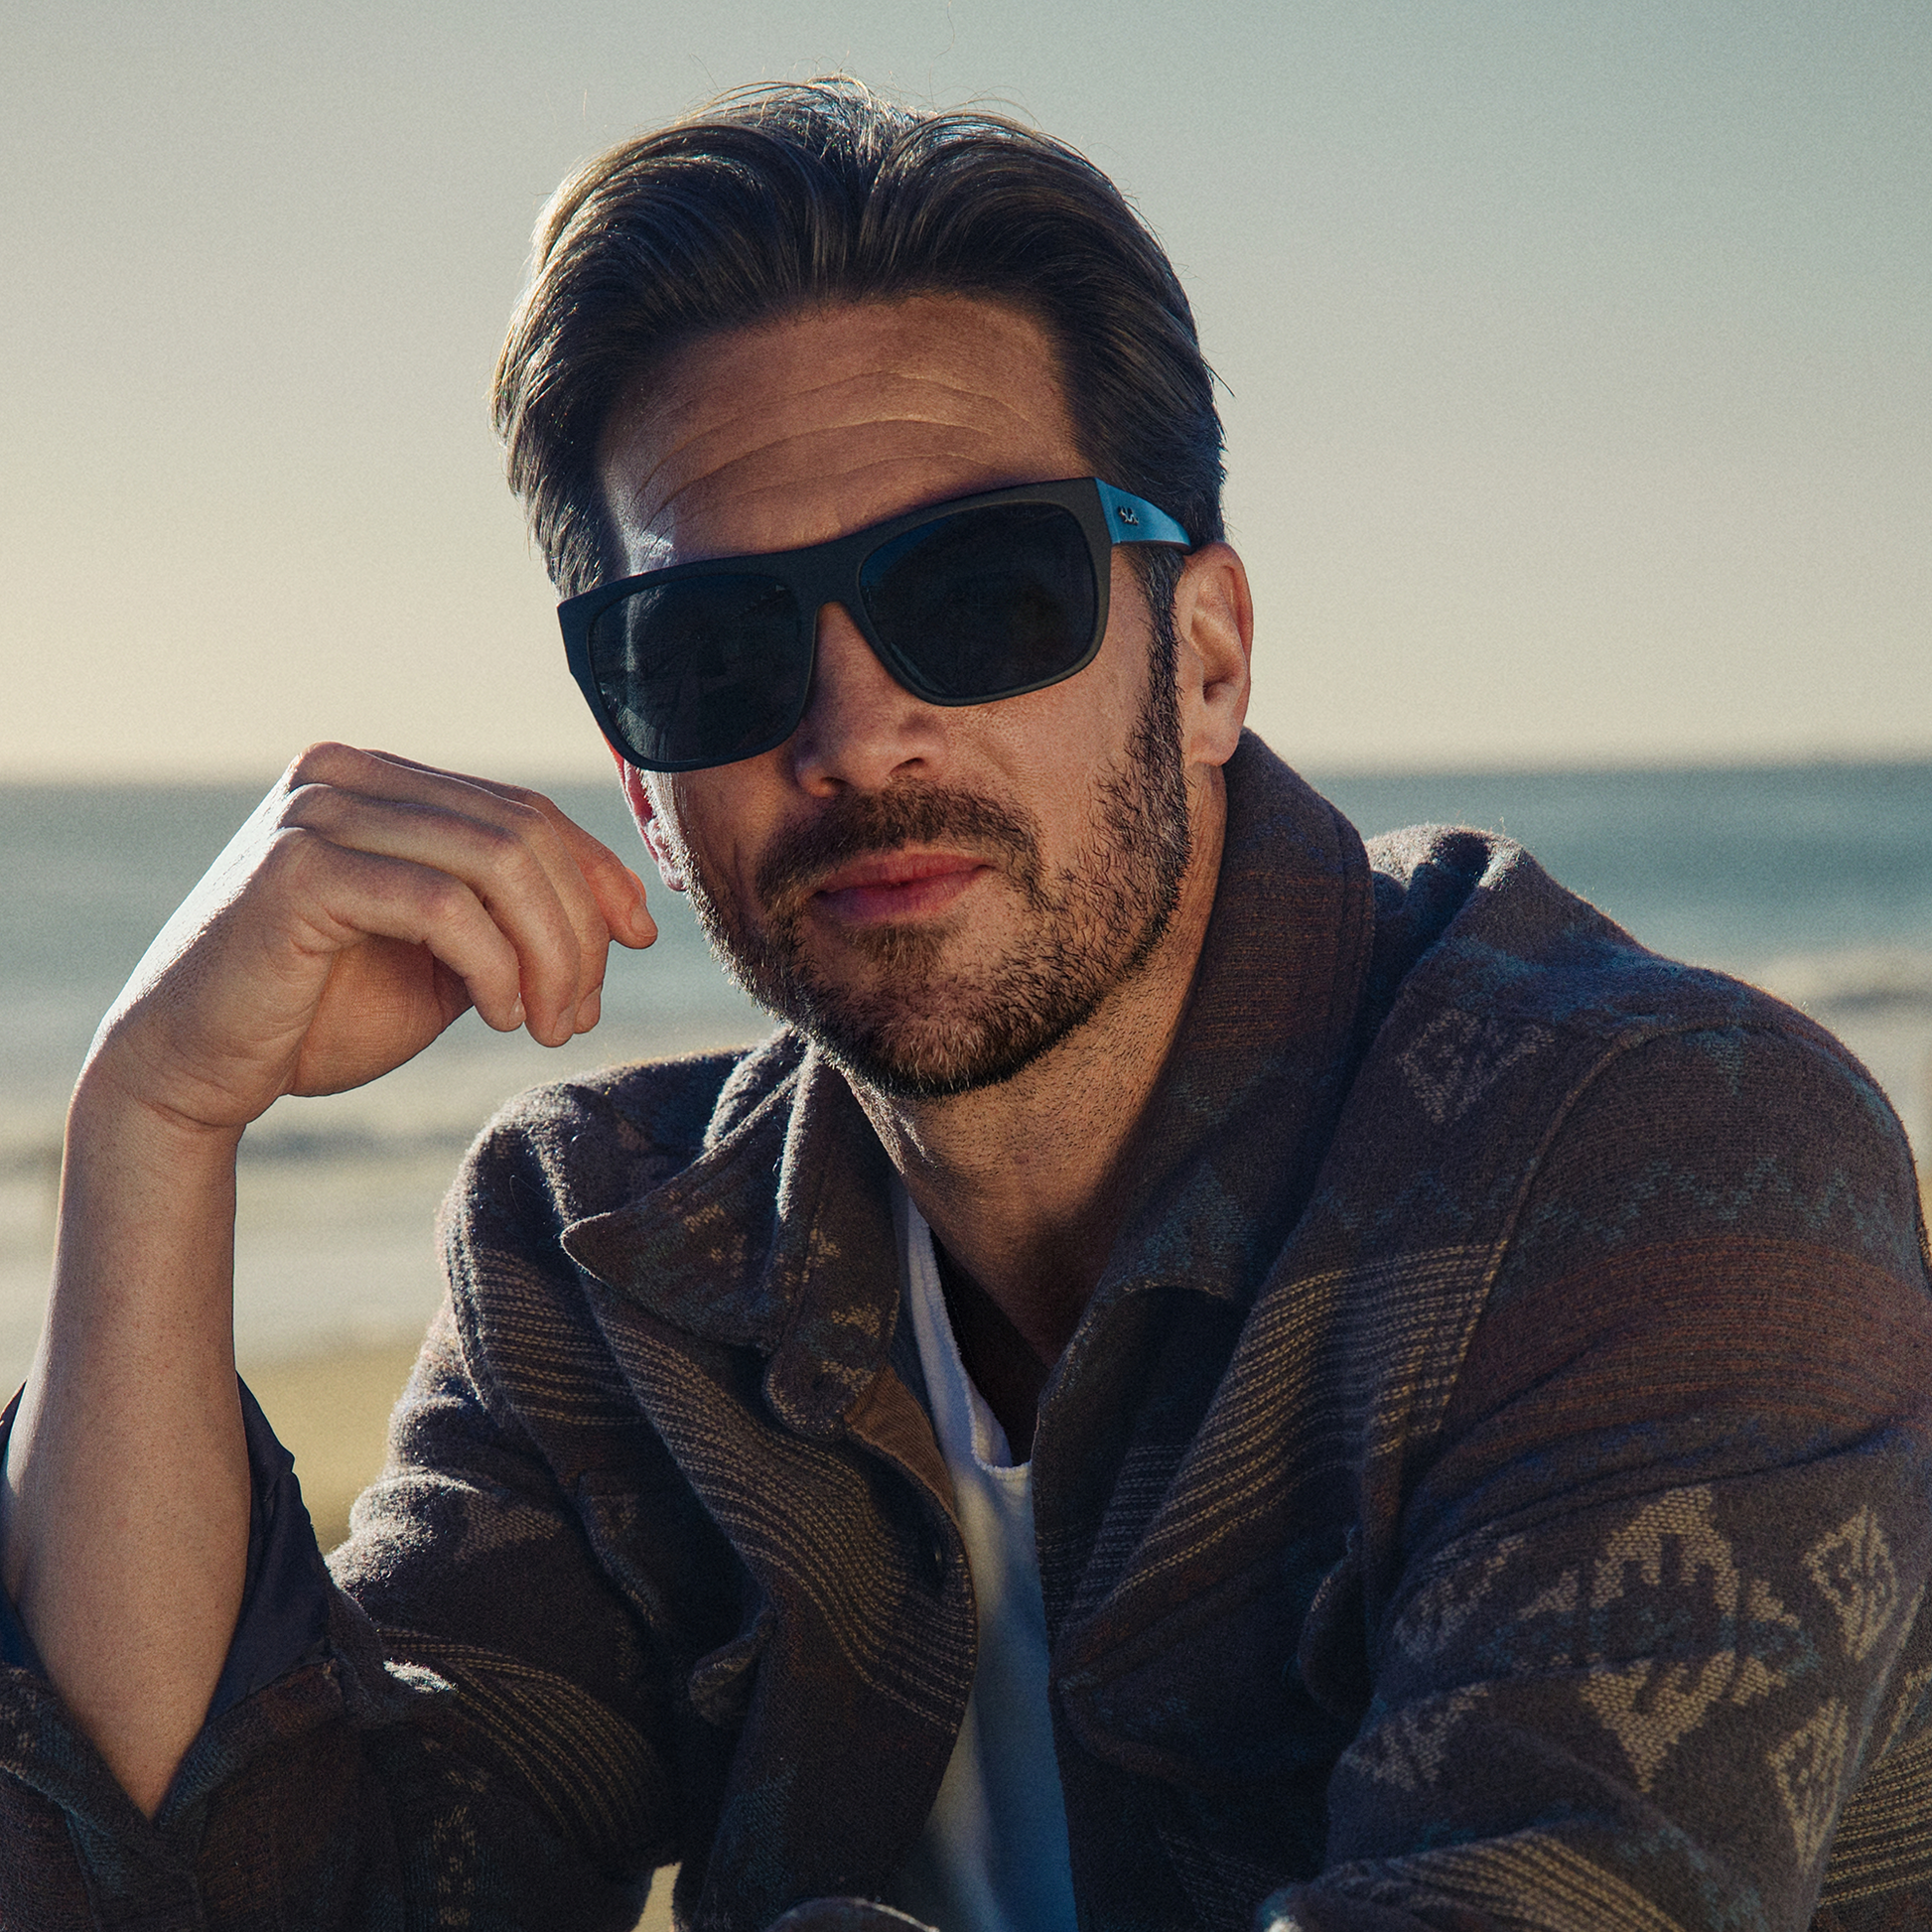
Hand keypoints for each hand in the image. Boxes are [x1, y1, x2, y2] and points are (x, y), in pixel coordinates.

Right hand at [82, 742, 658, 1135]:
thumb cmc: (318, 1018)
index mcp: (381, 781)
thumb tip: (627, 914)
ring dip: (549, 952)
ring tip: (548, 1024)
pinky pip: (444, 903)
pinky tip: (501, 1015)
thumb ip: (512, 919)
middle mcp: (346, 773)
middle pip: (525, 831)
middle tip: (581, 1013)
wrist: (194, 1073)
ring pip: (499, 860)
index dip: (598, 875)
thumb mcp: (443, 959)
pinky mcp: (298, 869)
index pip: (525, 811)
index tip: (640, 939)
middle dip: (579, 929)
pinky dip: (495, 965)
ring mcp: (317, 812)